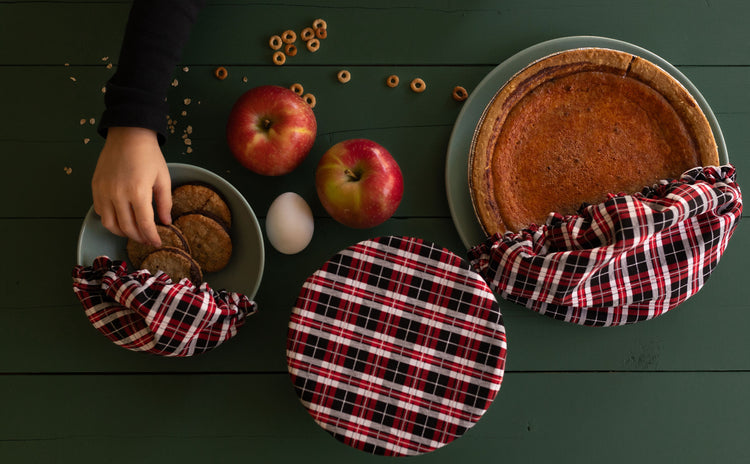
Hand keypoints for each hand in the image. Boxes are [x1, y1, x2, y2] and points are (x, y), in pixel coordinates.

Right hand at [92, 127, 171, 246]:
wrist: (128, 135)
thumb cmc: (149, 156)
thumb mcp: (163, 179)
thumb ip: (164, 203)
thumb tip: (166, 222)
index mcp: (138, 192)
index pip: (144, 225)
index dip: (152, 237)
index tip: (158, 243)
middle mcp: (118, 194)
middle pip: (127, 228)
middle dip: (139, 237)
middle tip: (147, 239)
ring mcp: (104, 191)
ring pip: (110, 224)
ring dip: (123, 232)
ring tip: (134, 232)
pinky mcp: (95, 187)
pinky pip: (100, 211)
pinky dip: (110, 220)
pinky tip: (121, 218)